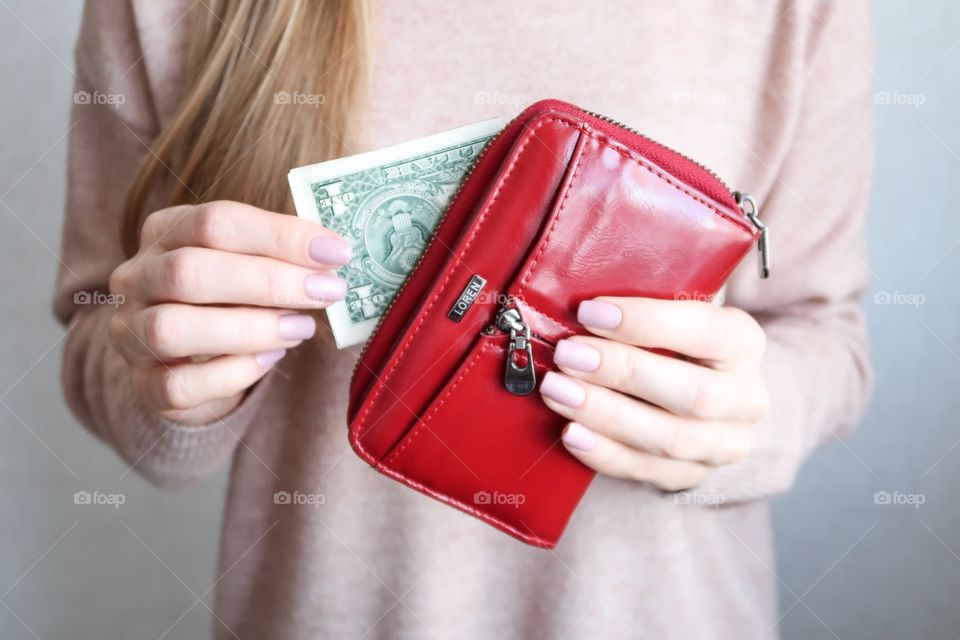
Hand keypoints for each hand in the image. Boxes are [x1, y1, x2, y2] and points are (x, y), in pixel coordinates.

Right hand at [107, 201, 350, 424]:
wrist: (189, 362)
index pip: (214, 221)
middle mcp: (136, 278)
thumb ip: (279, 254)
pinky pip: (178, 385)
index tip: (336, 251)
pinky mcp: (143, 385)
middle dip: (268, 281)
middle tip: (327, 291)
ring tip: (302, 328)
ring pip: (173, 329)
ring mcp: (130, 333)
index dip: (279, 234)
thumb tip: (333, 253)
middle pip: (189, 271)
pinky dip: (231, 374)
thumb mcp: (248, 264)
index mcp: (165, 232)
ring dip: (249, 328)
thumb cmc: (230, 300)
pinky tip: (271, 360)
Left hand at [539, 297, 768, 491]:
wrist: (710, 396)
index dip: (646, 322)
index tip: (589, 311)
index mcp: (744, 343)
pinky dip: (605, 453)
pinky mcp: (693, 476)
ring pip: (669, 439)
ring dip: (605, 414)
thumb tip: (579, 300)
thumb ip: (646, 305)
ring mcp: (723, 443)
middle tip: (567, 354)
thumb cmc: (679, 341)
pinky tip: (571, 433)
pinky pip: (647, 471)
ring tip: (557, 391)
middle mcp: (745, 398)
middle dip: (621, 372)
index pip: (705, 331)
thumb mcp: (678, 312)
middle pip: (692, 393)